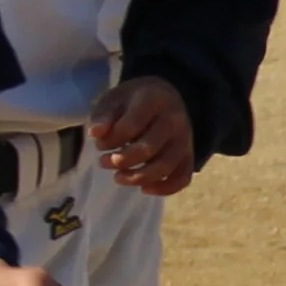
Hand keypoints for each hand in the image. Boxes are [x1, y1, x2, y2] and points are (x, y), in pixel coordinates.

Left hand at [88, 73, 198, 197]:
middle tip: (104, 162)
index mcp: (154, 100)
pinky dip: (165, 188)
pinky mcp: (189, 155)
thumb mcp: (114, 98)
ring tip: (118, 178)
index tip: (99, 143)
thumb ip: (103, 115)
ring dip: (139, 177)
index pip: (131, 126)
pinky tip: (145, 189)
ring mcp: (185, 139)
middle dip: (122, 160)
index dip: (111, 140)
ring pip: (166, 166)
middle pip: (149, 148)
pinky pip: (183, 177)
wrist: (165, 96)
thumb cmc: (133, 101)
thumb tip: (96, 133)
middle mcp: (174, 120)